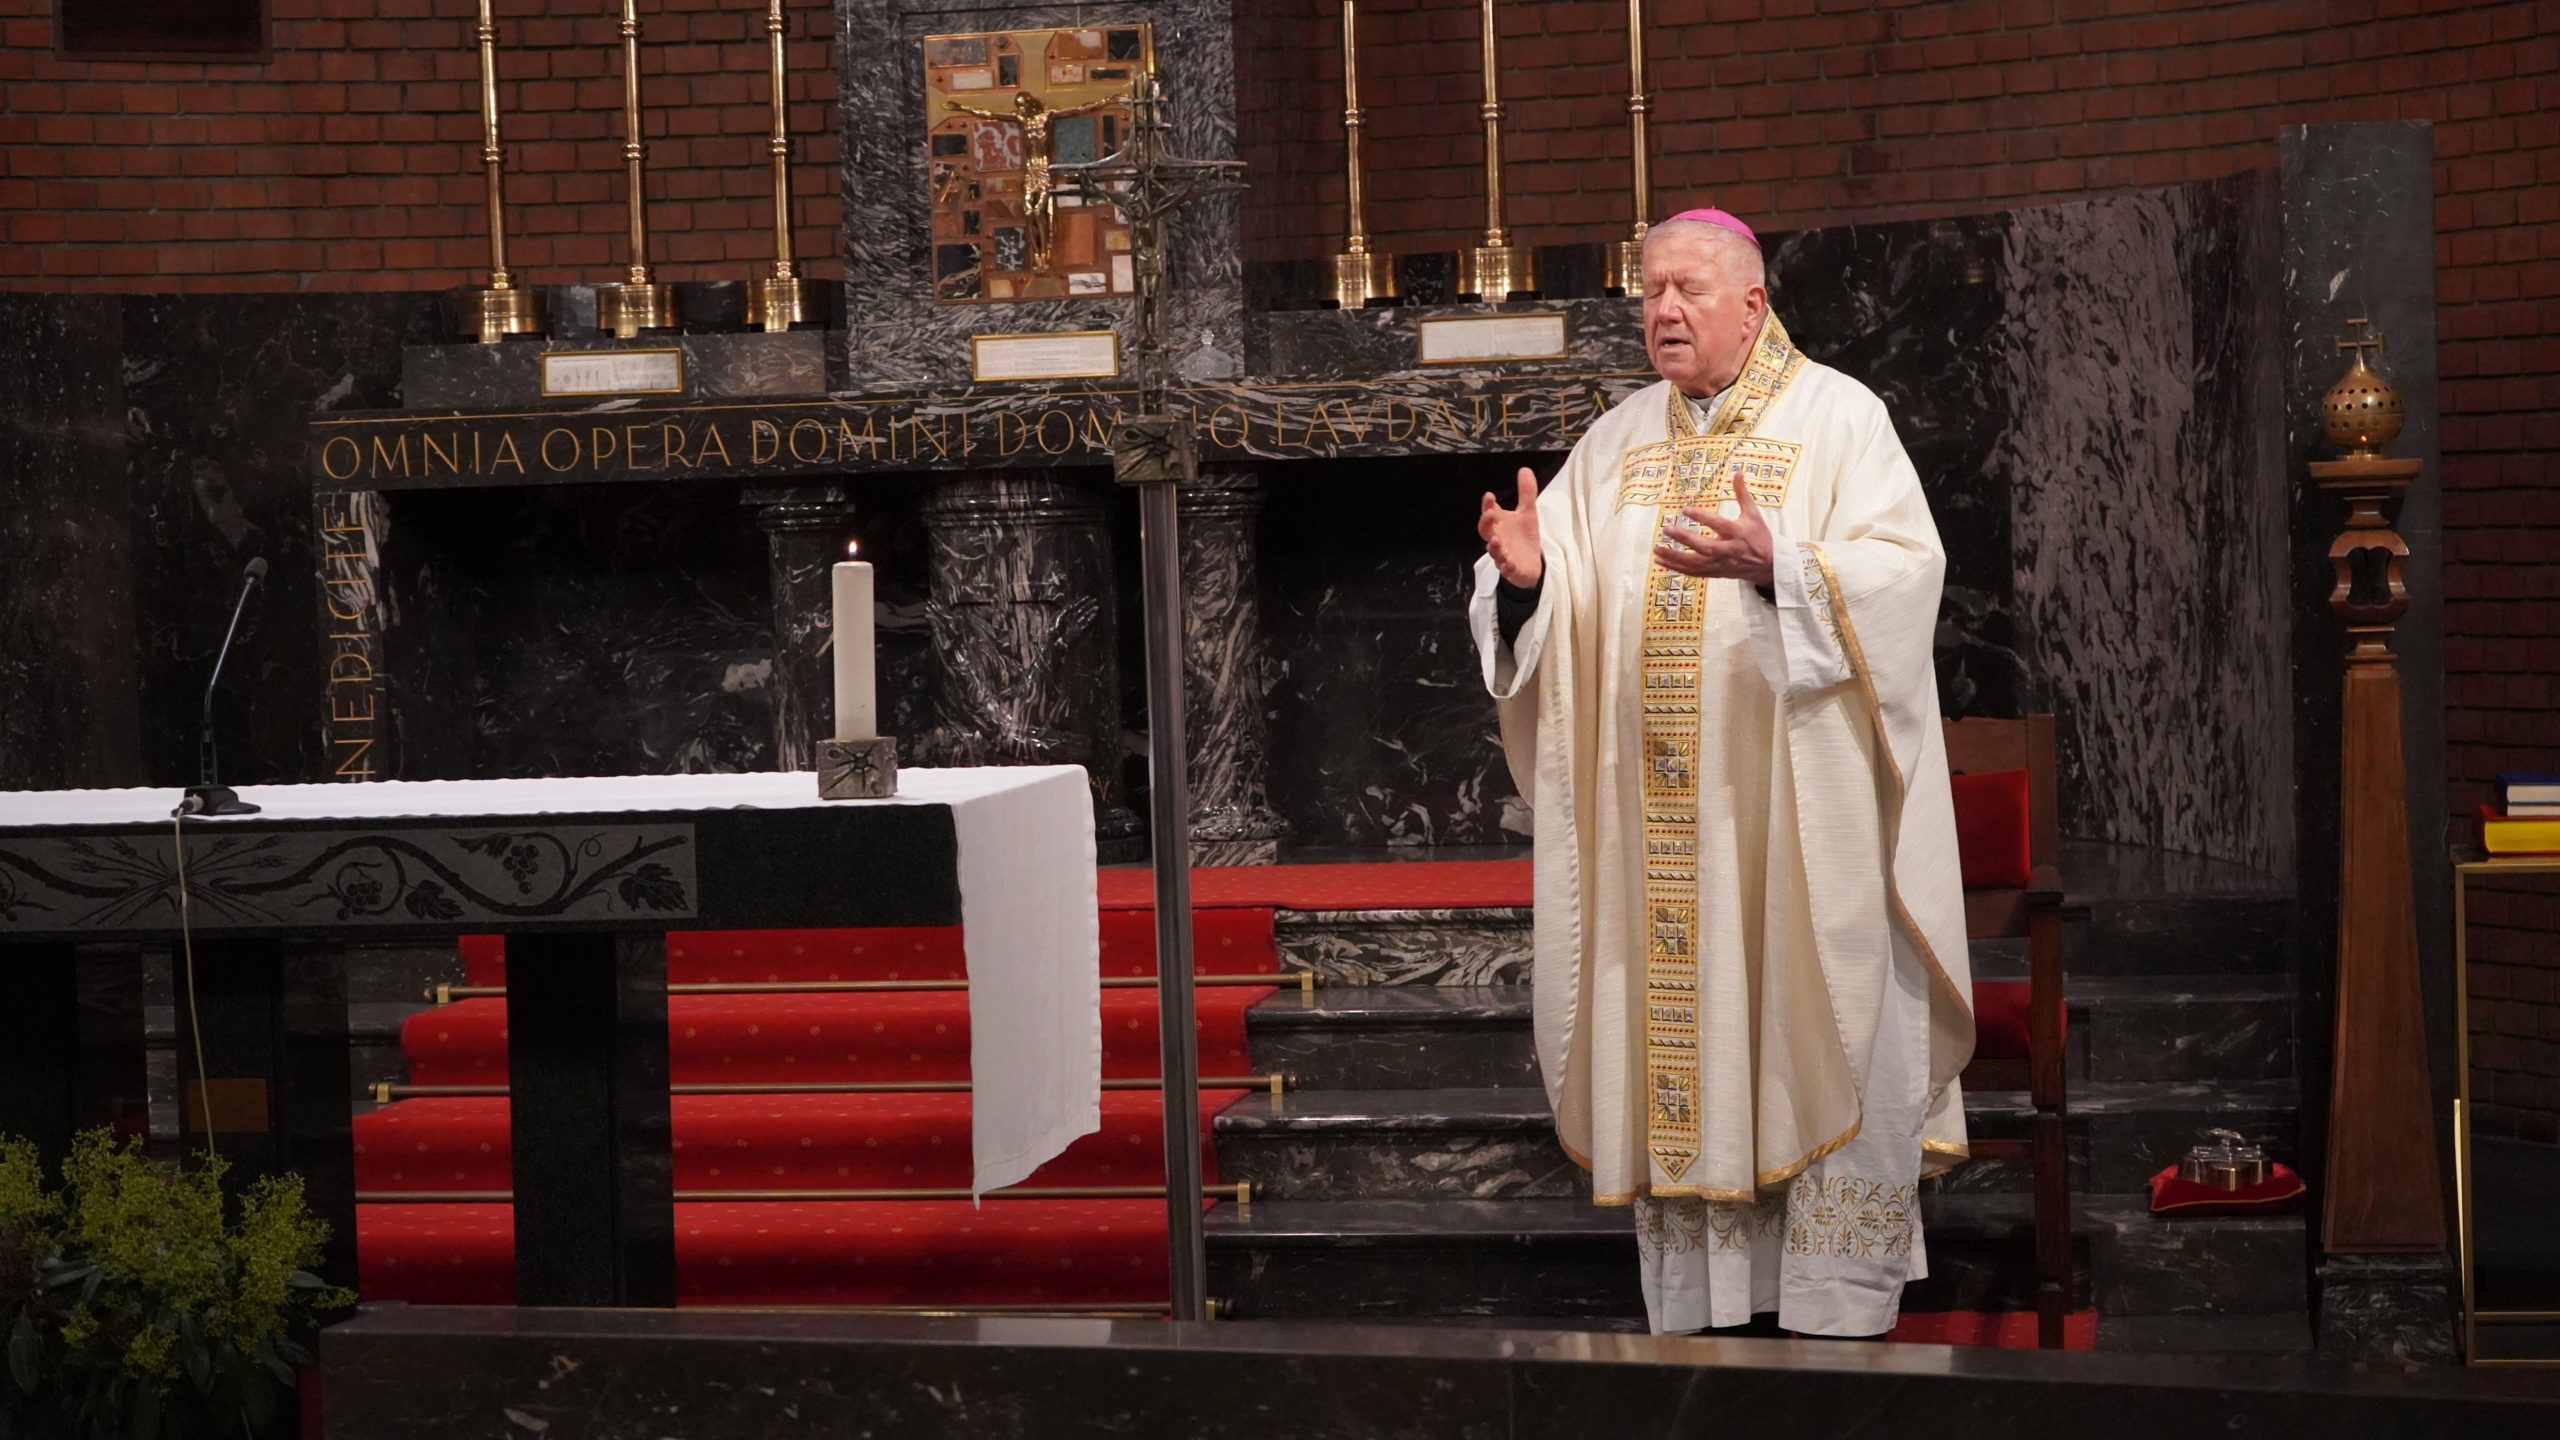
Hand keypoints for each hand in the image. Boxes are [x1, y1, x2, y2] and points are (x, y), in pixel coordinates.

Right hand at [1478, 466, 1543, 586]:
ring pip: (1494, 551)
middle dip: (1486, 523)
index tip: (1490, 496)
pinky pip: (1506, 570)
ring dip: (1493, 546)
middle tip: (1490, 514)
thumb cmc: (1524, 537)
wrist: (1530, 564)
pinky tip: (1510, 563)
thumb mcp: (1528, 513)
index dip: (1487, 505)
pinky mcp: (1511, 570)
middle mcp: (1497, 539)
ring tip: (1496, 540)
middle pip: (1485, 531)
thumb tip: (1524, 469)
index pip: (1489, 513)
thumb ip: (1526, 493)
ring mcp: (1503, 555)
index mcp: (1499, 524)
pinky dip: (1507, 567)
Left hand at [1653, 486, 1774, 585]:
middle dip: (1685, 539)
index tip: (1685, 509)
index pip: (1718, 524)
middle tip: (1666, 529)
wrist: (1768, 565)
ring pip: (1695, 564)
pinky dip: (1677, 568)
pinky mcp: (1715, 573)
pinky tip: (1661, 561)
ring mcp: (1721, 564)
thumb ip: (1742, 493)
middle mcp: (1728, 550)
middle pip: (1705, 547)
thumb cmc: (1759, 536)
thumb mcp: (1753, 514)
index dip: (1702, 517)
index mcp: (1738, 533)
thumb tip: (1737, 472)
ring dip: (1674, 558)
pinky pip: (1693, 572)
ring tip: (1656, 549)